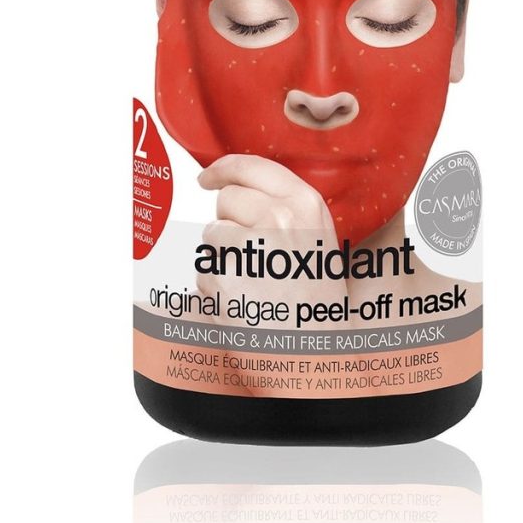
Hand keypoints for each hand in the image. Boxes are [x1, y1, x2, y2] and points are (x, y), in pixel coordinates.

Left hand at [196, 154, 346, 323]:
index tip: (208, 176)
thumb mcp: (318, 242)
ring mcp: (252, 246)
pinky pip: (203, 270)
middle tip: (250, 254)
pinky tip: (243, 303)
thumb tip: (242, 189)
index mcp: (306, 204)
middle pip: (227, 198)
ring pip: (212, 234)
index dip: (223, 169)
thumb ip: (287, 210)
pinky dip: (214, 287)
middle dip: (228, 221)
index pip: (252, 166)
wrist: (318, 357)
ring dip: (221, 257)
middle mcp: (280, 217)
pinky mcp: (226, 277)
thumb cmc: (318, 306)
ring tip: (253, 283)